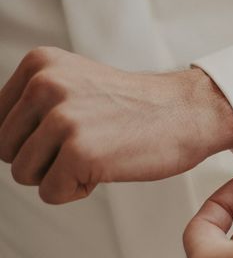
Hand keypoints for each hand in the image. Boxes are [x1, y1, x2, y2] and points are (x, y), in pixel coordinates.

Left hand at [0, 47, 232, 203]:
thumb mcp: (76, 85)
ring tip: (99, 154)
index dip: (33, 139)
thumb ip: (35, 103)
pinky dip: (77, 190)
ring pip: (23, 173)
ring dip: (60, 175)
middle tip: (88, 144)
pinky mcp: (79, 151)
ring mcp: (62, 118)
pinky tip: (107, 168)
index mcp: (40, 65)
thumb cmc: (138, 107)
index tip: (69, 133)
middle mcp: (45, 85)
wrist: (188, 113)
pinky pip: (50, 193)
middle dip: (43, 158)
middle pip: (5, 149)